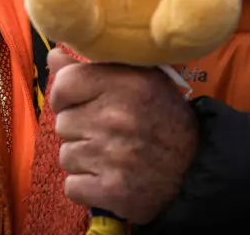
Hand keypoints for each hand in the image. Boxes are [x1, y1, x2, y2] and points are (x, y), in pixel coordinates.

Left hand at [48, 48, 197, 223]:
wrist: (196, 170)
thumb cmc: (163, 119)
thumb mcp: (140, 80)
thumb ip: (95, 67)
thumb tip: (53, 57)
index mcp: (126, 83)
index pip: (64, 83)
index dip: (66, 95)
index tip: (80, 103)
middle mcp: (117, 117)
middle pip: (63, 123)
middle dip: (80, 129)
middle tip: (107, 133)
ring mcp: (113, 156)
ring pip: (66, 156)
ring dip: (84, 159)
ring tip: (111, 155)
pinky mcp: (112, 191)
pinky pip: (72, 186)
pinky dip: (86, 186)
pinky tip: (109, 177)